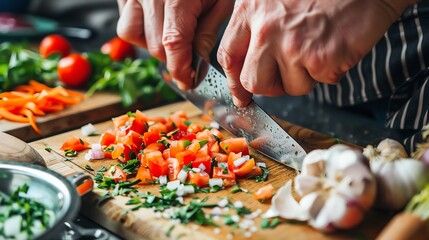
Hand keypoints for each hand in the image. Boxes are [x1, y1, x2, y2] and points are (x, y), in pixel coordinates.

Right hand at [116, 0, 232, 89]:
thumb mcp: (219, 1)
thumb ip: (207, 32)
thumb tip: (198, 63)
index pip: (174, 44)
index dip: (180, 69)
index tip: (187, 81)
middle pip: (155, 45)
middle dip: (172, 57)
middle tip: (187, 55)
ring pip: (134, 35)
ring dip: (152, 44)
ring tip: (170, 35)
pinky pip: (126, 22)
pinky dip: (139, 30)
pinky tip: (156, 23)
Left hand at [217, 0, 415, 106]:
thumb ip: (255, 29)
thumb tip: (244, 76)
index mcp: (250, 9)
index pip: (228, 56)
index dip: (235, 81)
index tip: (241, 94)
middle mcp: (266, 28)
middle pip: (252, 81)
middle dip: (270, 86)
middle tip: (286, 76)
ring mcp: (292, 44)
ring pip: (288, 87)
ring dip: (305, 77)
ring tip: (319, 48)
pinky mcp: (319, 57)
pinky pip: (318, 82)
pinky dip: (330, 71)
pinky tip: (337, 46)